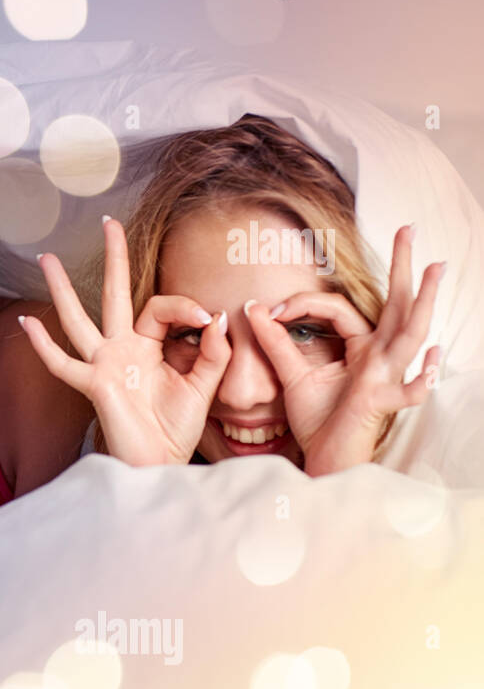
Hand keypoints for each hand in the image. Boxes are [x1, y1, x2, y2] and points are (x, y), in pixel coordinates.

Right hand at [20, 217, 231, 465]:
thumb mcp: (204, 385)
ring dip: (63, 289)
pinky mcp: (94, 385)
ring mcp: (103, 365)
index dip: (186, 306)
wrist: (162, 463)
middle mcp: (121, 349)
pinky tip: (27, 324)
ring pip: (79, 319)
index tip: (208, 318)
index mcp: (148, 346)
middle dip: (113, 258)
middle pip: (114, 294)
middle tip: (108, 223)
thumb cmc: (177, 429)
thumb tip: (217, 317)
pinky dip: (44, 346)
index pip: (161, 307)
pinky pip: (64, 364)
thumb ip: (213, 352)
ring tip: (48, 259)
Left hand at [245, 224, 443, 475]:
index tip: (270, 310)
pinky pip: (409, 391)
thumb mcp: (292, 376)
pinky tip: (432, 356)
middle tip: (409, 229)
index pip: (339, 309)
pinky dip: (422, 376)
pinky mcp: (381, 404)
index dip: (303, 303)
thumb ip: (275, 343)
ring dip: (424, 303)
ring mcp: (386, 378)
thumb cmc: (318, 421)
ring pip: (410, 335)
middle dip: (403, 268)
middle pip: (396, 306)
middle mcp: (379, 358)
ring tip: (435, 269)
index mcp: (361, 348)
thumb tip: (252, 307)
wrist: (323, 460)